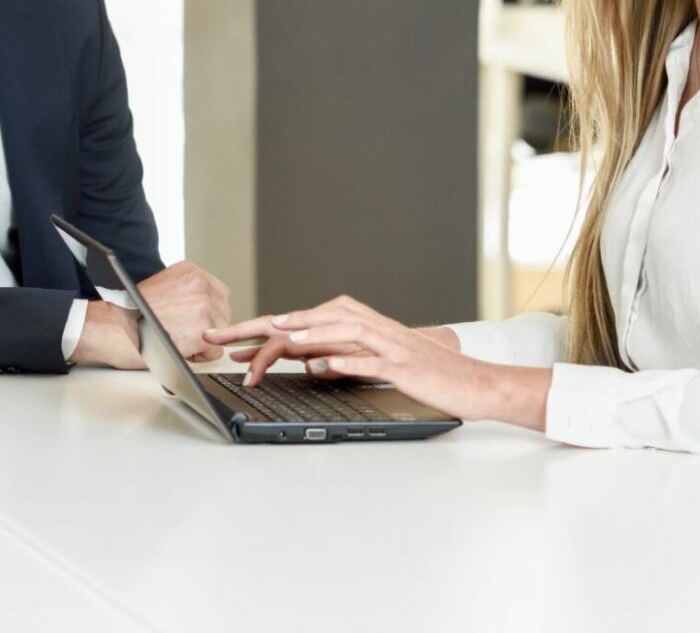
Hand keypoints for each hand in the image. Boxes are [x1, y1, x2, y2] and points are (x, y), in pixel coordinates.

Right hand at [136, 261, 230, 362]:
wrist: (110, 328)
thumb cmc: (128, 312)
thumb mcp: (162, 287)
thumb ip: (186, 292)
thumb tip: (204, 308)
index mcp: (190, 272)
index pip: (218, 294)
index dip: (206, 312)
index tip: (189, 319)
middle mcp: (200, 286)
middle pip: (223, 313)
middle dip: (207, 326)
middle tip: (180, 332)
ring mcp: (203, 308)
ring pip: (221, 333)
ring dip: (203, 342)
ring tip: (177, 340)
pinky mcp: (202, 333)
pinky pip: (214, 352)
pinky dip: (199, 357)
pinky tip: (179, 350)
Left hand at [204, 294, 548, 429]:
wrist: (472, 381)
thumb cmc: (421, 373)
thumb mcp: (373, 362)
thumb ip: (339, 357)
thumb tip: (304, 362)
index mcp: (358, 324)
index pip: (302, 320)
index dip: (263, 327)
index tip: (227, 339)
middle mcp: (369, 327)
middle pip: (313, 318)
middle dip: (269, 326)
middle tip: (231, 335)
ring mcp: (387, 343)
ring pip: (341, 331)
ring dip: (308, 334)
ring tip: (278, 338)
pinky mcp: (403, 365)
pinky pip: (370, 360)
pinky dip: (346, 361)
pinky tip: (325, 366)